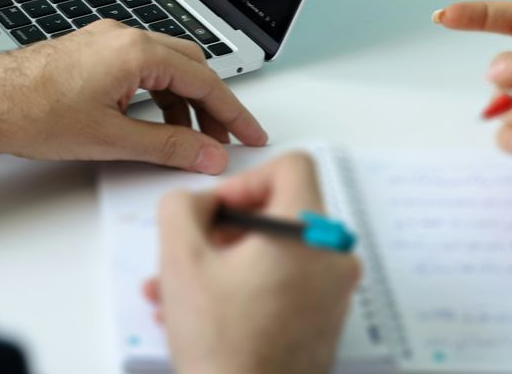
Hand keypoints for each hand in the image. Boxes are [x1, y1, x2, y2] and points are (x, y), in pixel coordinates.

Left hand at [0, 21, 267, 171]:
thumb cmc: (31, 112)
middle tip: (222, 139)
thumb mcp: (110, 139)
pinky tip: (148, 123)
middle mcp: (121, 36)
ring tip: (185, 140)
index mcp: (134, 51)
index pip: (204, 80)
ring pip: (162, 66)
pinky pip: (137, 67)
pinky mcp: (88, 53)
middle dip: (210, 103)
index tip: (250, 134)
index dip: (233, 112)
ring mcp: (103, 41)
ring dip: (181, 101)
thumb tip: (207, 152)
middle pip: (188, 65)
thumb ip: (167, 146)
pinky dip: (154, 94)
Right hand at [147, 153, 359, 373]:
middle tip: (192, 248)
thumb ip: (181, 206)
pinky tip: (201, 310)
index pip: (292, 166)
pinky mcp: (322, 321)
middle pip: (279, 211)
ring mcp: (333, 294)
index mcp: (309, 235)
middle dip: (224, 227)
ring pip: (275, 251)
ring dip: (224, 260)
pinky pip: (284, 282)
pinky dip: (244, 285)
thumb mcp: (181, 258)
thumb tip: (197, 201)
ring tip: (178, 287)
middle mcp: (333, 260)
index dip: (244, 179)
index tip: (217, 210)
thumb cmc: (223, 346)